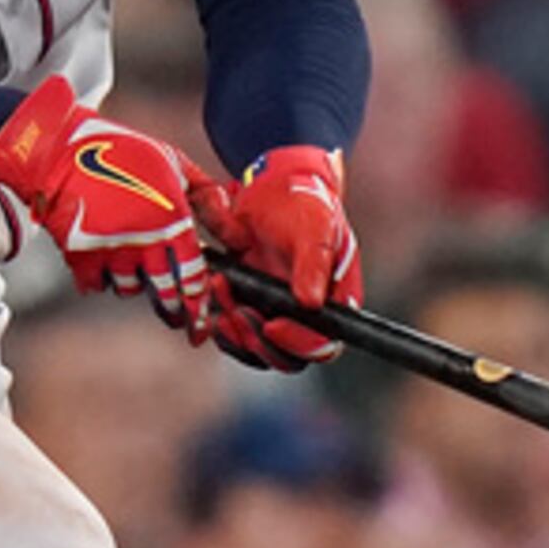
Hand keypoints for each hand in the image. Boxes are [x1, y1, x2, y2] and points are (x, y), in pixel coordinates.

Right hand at [0, 77, 225, 333]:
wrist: (61, 149)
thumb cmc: (121, 150)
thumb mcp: (173, 161)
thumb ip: (206, 193)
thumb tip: (230, 222)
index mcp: (172, 218)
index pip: (194, 274)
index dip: (199, 299)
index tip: (199, 313)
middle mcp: (145, 240)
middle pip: (165, 292)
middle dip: (173, 307)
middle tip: (174, 313)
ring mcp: (112, 250)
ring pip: (130, 289)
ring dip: (133, 284)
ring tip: (131, 268)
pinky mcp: (81, 255)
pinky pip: (97, 285)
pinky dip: (100, 280)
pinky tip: (101, 265)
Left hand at [192, 148, 351, 372]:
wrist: (275, 189)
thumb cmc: (306, 204)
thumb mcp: (315, 227)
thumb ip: (314, 263)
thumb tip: (312, 303)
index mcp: (335, 304)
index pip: (324, 345)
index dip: (299, 343)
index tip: (272, 324)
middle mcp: (308, 318)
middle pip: (287, 358)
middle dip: (259, 340)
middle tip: (238, 311)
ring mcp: (278, 315)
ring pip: (257, 350)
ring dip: (236, 331)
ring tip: (222, 290)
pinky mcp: (250, 308)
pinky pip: (235, 334)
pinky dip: (221, 322)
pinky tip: (213, 294)